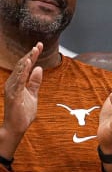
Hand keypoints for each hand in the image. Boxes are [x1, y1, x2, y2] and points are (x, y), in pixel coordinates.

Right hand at [0, 42, 42, 157]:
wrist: (16, 126)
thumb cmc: (23, 112)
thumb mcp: (33, 94)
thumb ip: (35, 82)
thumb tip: (39, 69)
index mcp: (18, 82)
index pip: (26, 66)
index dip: (32, 56)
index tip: (39, 46)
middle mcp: (13, 83)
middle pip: (22, 66)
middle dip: (30, 55)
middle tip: (38, 45)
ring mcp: (12, 88)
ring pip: (20, 71)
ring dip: (27, 61)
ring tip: (33, 51)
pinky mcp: (13, 95)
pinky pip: (19, 81)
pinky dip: (23, 72)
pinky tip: (28, 65)